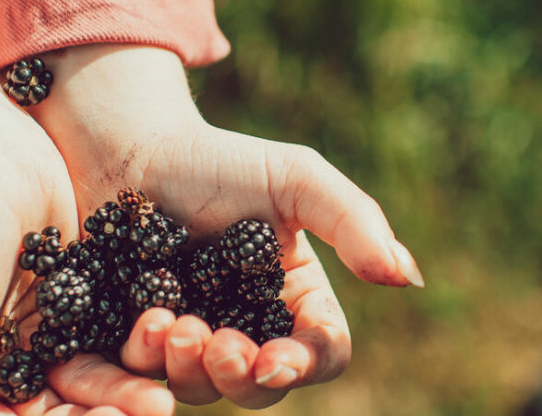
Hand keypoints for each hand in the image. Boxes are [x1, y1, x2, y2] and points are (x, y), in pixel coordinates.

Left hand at [32, 44, 423, 407]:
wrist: (133, 152)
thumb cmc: (219, 161)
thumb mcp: (295, 178)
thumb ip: (353, 221)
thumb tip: (407, 277)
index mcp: (295, 298)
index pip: (321, 352)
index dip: (305, 363)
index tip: (275, 356)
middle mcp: (248, 328)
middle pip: (263, 386)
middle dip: (242, 375)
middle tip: (218, 342)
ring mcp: (193, 339)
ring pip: (204, 390)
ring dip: (192, 370)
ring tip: (172, 324)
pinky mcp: (140, 341)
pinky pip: (146, 376)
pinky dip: (147, 358)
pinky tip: (146, 320)